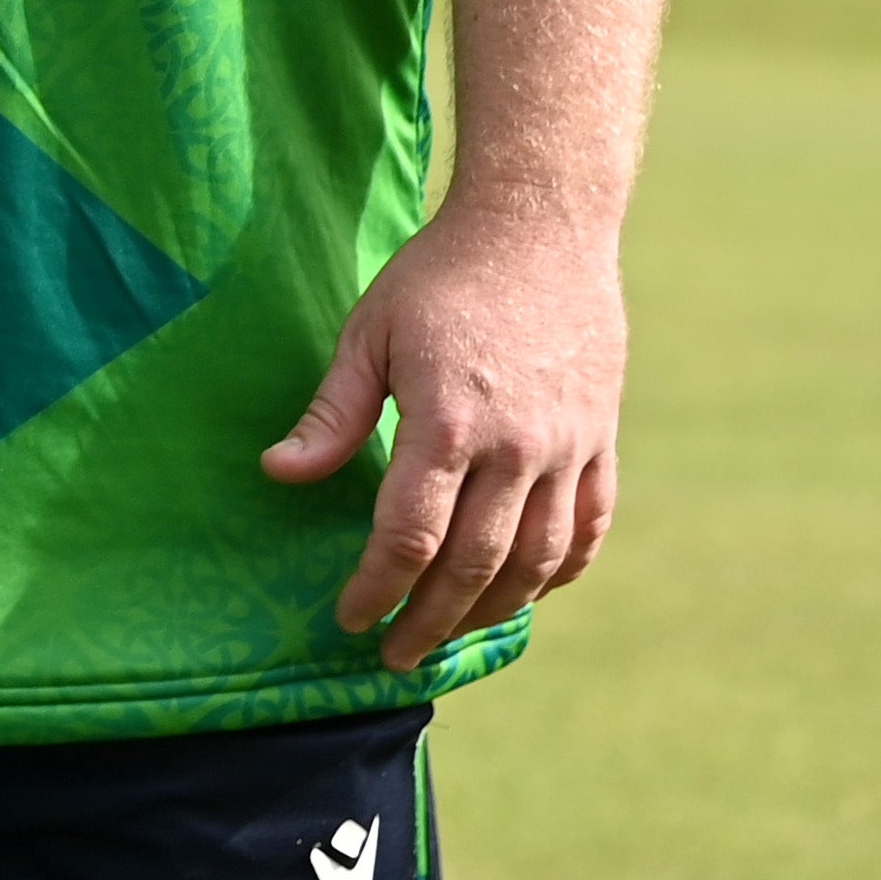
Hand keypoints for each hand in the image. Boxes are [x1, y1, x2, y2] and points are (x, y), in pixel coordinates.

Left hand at [264, 200, 628, 670]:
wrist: (541, 226)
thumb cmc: (438, 275)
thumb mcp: (368, 333)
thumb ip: (332, 414)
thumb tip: (278, 474)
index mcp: (448, 422)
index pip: (410, 535)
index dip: (378, 587)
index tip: (349, 617)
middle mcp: (516, 447)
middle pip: (474, 564)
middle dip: (429, 620)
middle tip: (394, 653)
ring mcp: (568, 447)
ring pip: (537, 559)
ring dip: (492, 609)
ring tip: (451, 634)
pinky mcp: (601, 439)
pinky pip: (589, 527)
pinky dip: (560, 572)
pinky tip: (526, 592)